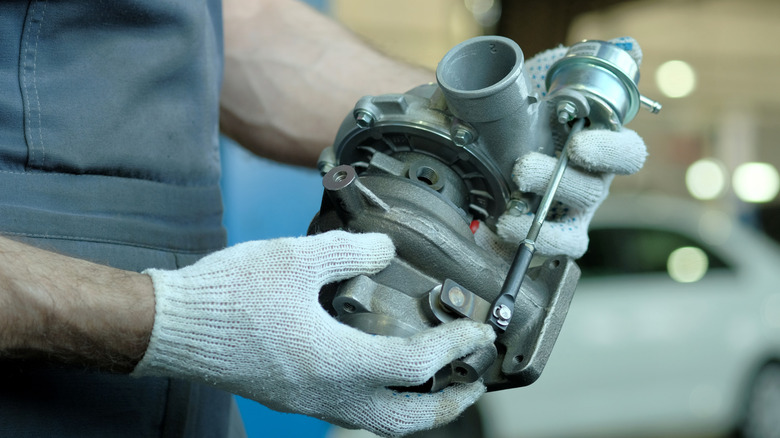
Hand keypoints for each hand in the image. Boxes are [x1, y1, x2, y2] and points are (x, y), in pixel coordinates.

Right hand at [132, 231, 495, 436]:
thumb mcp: (296, 257)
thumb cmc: (229, 295)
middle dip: (451, 403)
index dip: (455, 347)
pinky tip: (384, 373)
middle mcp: (329, 392)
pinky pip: (355, 413)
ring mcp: (311, 401)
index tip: (477, 332)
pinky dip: (385, 402)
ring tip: (439, 384)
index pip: (417, 364)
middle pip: (407, 418)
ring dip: (419, 409)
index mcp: (336, 360)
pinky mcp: (295, 397)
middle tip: (474, 378)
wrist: (175, 326)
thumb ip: (351, 251)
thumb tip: (386, 250)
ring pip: (381, 422)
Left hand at [495, 37, 647, 257]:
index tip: (578, 145)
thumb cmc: (530, 116)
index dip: (609, 151)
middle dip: (557, 181)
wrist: (492, 144)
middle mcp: (592, 184)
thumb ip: (584, 64)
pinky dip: (527, 246)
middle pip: (592, 191)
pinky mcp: (547, 237)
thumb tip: (627, 47)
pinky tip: (501, 232)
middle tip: (522, 170)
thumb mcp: (551, 81)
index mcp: (600, 149)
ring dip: (539, 223)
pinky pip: (548, 252)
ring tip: (508, 215)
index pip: (627, 154)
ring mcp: (571, 215)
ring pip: (572, 229)